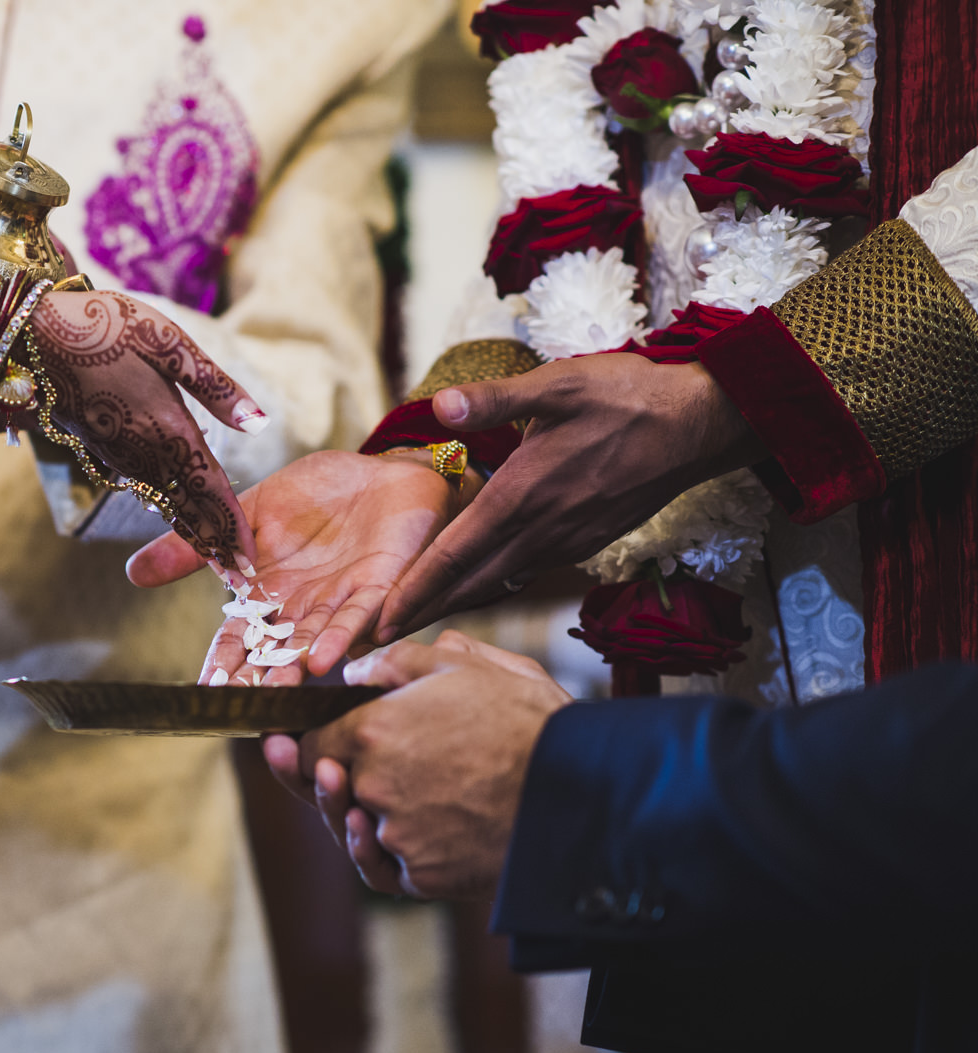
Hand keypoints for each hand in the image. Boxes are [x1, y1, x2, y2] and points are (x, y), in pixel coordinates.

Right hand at [29, 289, 263, 571]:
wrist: (22, 339)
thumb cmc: (100, 327)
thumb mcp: (166, 341)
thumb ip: (214, 385)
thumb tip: (259, 422)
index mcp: (167, 427)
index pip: (209, 488)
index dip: (231, 526)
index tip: (249, 561)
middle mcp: (143, 452)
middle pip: (189, 507)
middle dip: (216, 543)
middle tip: (241, 579)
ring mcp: (119, 455)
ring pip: (165, 502)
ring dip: (193, 532)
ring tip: (218, 560)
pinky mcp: (102, 450)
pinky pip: (145, 488)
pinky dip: (168, 510)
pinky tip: (179, 519)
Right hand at [128, 449, 473, 684]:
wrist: (378, 471)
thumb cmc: (317, 494)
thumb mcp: (244, 512)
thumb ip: (196, 544)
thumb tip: (133, 573)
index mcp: (268, 596)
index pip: (237, 641)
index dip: (221, 667)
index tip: (200, 695)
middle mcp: (302, 611)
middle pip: (274, 655)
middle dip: (257, 682)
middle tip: (238, 711)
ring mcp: (340, 603)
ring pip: (313, 645)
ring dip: (294, 671)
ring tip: (275, 695)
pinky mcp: (378, 587)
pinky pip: (357, 617)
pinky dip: (339, 638)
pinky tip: (321, 660)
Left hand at [295, 630, 572, 897]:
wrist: (580, 793)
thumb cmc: (528, 722)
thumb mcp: (466, 666)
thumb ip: (401, 662)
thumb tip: (357, 669)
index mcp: (373, 729)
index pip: (313, 739)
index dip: (303, 738)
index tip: (292, 738)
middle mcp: (374, 784)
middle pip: (326, 784)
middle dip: (317, 773)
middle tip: (297, 760)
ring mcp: (397, 833)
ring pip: (357, 825)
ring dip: (351, 810)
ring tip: (346, 790)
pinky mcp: (424, 874)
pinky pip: (383, 867)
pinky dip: (372, 852)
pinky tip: (367, 831)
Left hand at [374, 353, 763, 641]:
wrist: (700, 424)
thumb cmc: (627, 396)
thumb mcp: (556, 384)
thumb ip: (493, 399)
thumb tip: (438, 405)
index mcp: (522, 496)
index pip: (454, 556)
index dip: (413, 592)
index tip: (377, 622)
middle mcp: (542, 530)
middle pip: (470, 584)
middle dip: (423, 614)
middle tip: (378, 643)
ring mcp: (568, 542)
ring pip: (500, 583)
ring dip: (457, 604)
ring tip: (418, 621)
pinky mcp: (587, 541)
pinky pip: (529, 572)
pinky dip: (496, 585)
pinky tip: (480, 585)